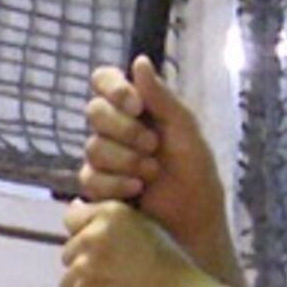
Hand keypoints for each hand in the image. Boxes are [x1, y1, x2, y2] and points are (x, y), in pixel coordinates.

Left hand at [60, 198, 217, 286]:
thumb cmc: (170, 269)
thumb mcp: (146, 227)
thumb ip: (110, 217)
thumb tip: (76, 205)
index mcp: (111, 214)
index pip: (73, 219)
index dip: (87, 236)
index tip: (107, 251)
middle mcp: (93, 236)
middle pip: (69, 252)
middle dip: (86, 264)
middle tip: (118, 275)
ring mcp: (85, 268)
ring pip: (69, 279)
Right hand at [80, 57, 232, 267]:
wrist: (194, 225)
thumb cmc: (197, 178)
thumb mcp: (186, 133)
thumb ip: (162, 98)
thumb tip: (139, 61)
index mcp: (138, 110)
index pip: (105, 81)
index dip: (114, 89)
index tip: (136, 105)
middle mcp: (117, 131)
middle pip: (94, 111)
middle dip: (125, 130)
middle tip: (152, 146)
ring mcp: (105, 160)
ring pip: (92, 146)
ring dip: (125, 160)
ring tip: (151, 174)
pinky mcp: (98, 188)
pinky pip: (90, 177)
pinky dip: (116, 183)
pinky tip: (137, 191)